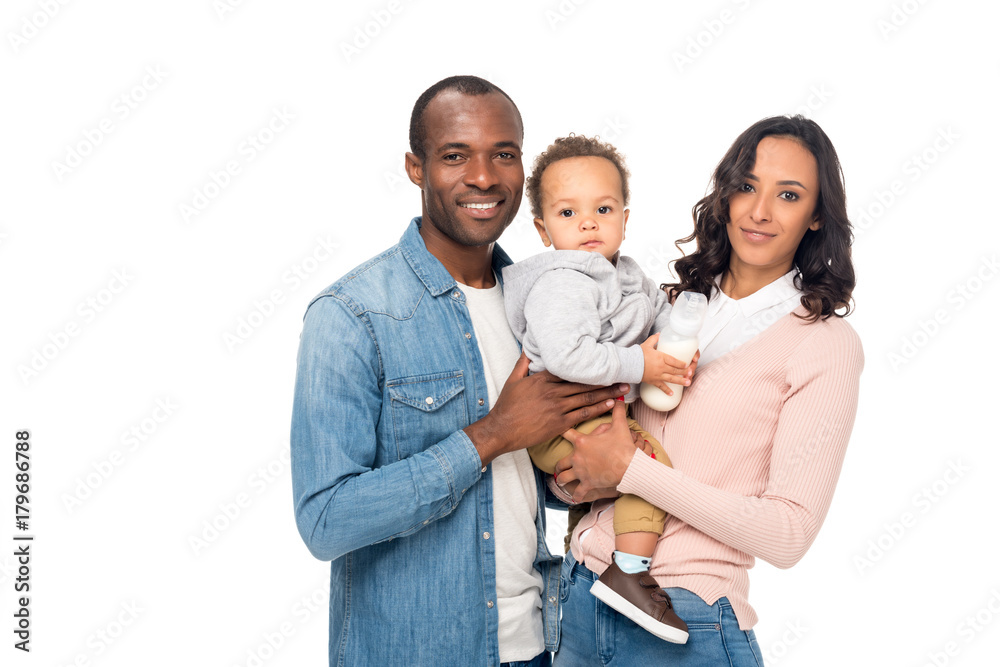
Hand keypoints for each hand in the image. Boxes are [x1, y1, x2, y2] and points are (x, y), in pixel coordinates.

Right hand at [465, 353, 628, 465]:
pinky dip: (598, 408)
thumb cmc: (506, 406)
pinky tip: (610, 405)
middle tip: (622, 375)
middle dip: (605, 379)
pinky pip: (584, 414)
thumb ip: (523, 364)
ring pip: (587, 397)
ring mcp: (557, 407)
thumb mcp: (512, 380)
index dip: (589, 365)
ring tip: (622, 389)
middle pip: (584, 382)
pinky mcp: (559, 423)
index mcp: (542, 379)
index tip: (603, 362)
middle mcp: (552, 391)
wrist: (502, 429)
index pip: (571, 369)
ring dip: (607, 393)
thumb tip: (527, 349)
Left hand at [552, 400, 645, 502]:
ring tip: (560, 481)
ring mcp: (581, 472)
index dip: (558, 430)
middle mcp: (578, 457)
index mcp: (582, 442)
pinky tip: (574, 497)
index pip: (565, 433)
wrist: (630, 466)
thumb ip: (617, 411)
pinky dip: (576, 495)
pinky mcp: (588, 484)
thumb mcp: (620, 426)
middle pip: (561, 462)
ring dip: (562, 479)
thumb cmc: (623, 446)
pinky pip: (578, 492)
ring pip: (564, 478)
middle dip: (558, 465)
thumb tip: (619, 398)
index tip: (552, 430)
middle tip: (557, 466)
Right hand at [640, 334, 695, 393]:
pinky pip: (661, 387)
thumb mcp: (647, 344)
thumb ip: (654, 339)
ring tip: (688, 383)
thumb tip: (660, 334)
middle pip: (675, 370)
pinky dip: (666, 390)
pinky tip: (672, 394)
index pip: (674, 361)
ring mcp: (658, 375)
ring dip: (680, 381)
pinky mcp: (653, 381)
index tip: (687, 364)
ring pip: (671, 379)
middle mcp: (661, 367)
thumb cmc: (638, 354)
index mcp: (661, 357)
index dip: (682, 363)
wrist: (629, 364)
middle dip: (684, 372)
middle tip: (690, 373)